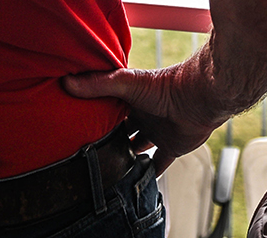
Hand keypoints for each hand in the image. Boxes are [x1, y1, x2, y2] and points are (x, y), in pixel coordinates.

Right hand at [61, 65, 224, 172]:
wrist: (199, 98)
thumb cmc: (166, 85)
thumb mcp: (126, 83)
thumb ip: (98, 84)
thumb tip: (66, 82)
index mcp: (130, 98)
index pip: (106, 107)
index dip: (92, 115)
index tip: (72, 125)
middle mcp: (143, 115)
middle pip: (120, 129)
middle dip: (107, 139)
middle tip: (85, 153)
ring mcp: (157, 132)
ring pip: (137, 147)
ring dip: (125, 156)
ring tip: (105, 170)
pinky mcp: (171, 147)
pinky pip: (158, 164)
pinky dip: (148, 174)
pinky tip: (135, 184)